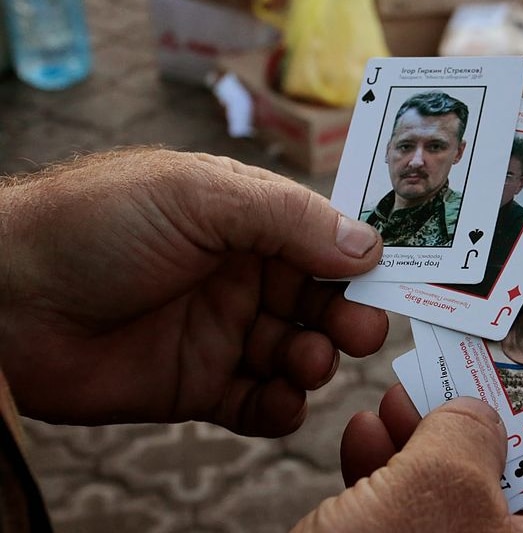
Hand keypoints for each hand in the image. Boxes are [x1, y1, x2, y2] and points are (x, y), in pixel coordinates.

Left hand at [0, 148, 387, 436]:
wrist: (5, 299)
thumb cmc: (98, 225)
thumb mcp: (201, 197)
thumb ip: (288, 219)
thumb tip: (368, 245)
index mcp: (245, 222)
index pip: (322, 241)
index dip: (358, 261)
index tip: (393, 281)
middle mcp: (239, 276)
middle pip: (318, 302)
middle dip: (345, 318)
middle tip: (360, 332)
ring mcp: (220, 332)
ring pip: (295, 354)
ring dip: (314, 362)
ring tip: (306, 361)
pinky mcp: (198, 385)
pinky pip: (257, 403)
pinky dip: (279, 407)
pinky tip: (281, 401)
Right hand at [293, 385, 522, 531]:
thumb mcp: (441, 483)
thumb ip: (470, 432)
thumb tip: (475, 415)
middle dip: (486, 425)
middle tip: (468, 378)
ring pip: (458, 494)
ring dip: (425, 439)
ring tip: (399, 396)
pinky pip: (411, 515)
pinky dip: (389, 472)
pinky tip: (364, 434)